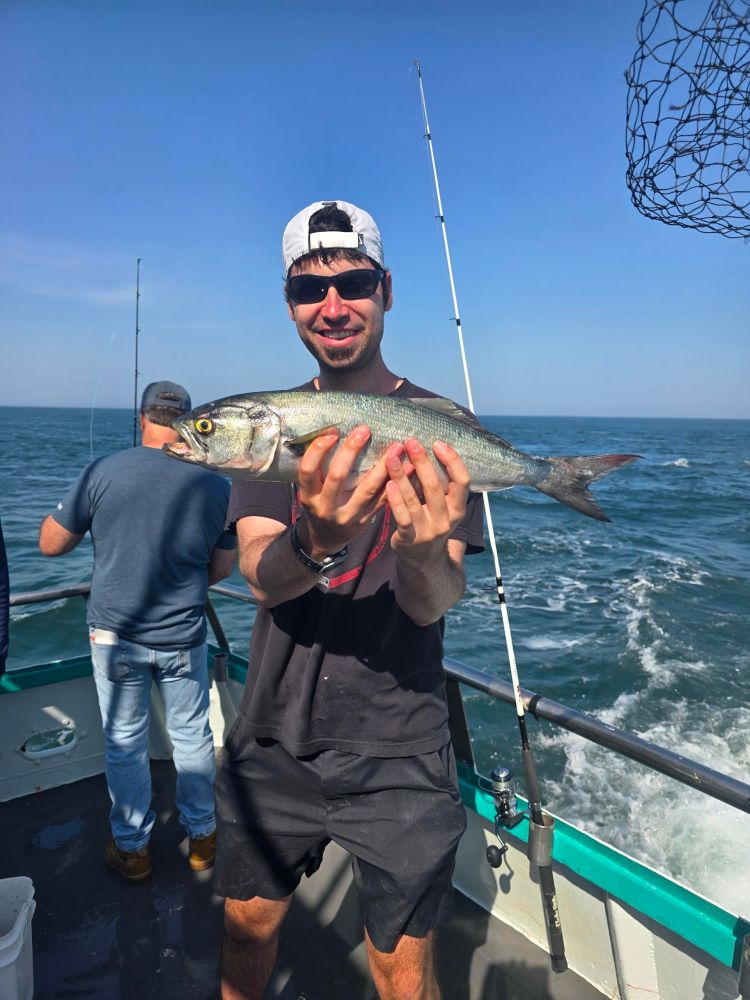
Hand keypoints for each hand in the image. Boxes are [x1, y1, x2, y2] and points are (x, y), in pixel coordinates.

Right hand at [296, 425, 397, 558]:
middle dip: (351, 451)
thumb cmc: (320, 503)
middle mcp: (326, 506)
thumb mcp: (311, 489)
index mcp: (308, 495)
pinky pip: (383, 499)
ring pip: (367, 488)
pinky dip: (397, 483)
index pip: (307, 470)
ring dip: (383, 466)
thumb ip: (318, 468)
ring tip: (395, 446)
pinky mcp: (365, 519)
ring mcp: (347, 515)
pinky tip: (409, 467)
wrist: (327, 538)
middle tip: (364, 430)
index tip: (333, 431)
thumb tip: (331, 431)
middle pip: (337, 476)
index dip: (318, 450)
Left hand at [385, 438, 469, 560]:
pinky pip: (402, 517)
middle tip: (411, 441)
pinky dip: (395, 500)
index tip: (438, 443)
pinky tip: (388, 484)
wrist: (423, 560)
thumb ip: (441, 484)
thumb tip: (431, 447)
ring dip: (402, 476)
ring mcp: (428, 531)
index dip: (452, 461)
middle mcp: (446, 520)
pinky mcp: (410, 539)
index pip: (463, 481)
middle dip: (423, 462)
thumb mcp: (444, 507)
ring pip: (415, 500)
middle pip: (435, 487)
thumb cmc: (431, 522)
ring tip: (392, 457)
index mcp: (458, 508)